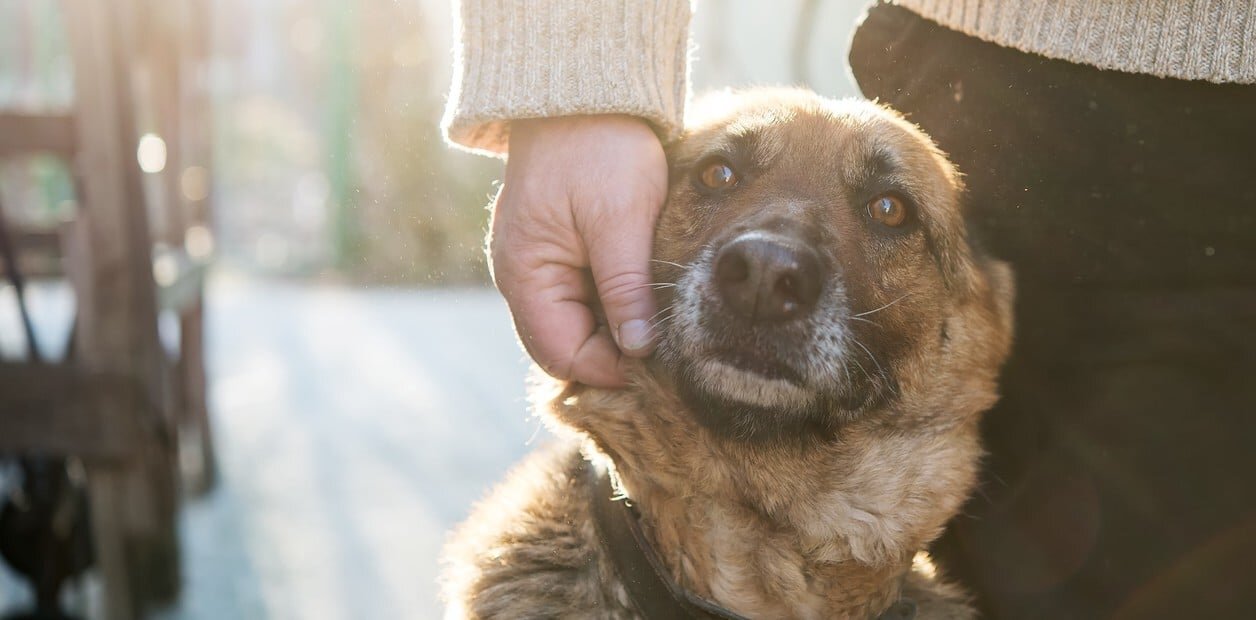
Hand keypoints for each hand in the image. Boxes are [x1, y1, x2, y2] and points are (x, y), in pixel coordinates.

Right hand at [490, 115, 666, 386]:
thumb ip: (625, 287)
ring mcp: (538, 265)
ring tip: (660, 323)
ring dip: (615, 330)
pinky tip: (645, 296)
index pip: (562, 354)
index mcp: (525, 275)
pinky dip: (612, 305)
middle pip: (566, 346)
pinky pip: (582, 298)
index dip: (610, 369)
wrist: (586, 93)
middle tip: (666, 349)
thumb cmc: (599, 149)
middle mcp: (522, 278)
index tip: (659, 365)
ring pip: (577, 325)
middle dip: (613, 355)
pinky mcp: (557, 252)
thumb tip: (639, 350)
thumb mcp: (619, 220)